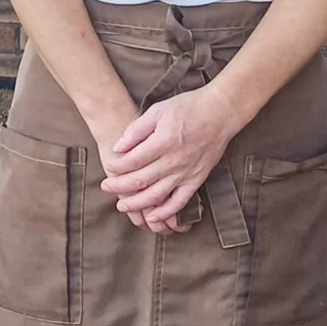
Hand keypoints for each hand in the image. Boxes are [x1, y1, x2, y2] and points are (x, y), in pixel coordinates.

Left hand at [100, 87, 241, 234]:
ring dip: (137, 203)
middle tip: (106, 187)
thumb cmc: (188, 107)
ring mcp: (186, 173)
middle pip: (140, 180)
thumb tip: (118, 147)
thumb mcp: (157, 111)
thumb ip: (136, 130)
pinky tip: (153, 218)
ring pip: (157, 195)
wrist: (220, 113)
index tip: (108, 168)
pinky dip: (166, 213)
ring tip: (122, 206)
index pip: (132, 161)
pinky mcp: (197, 180)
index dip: (116, 167)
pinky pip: (180, 201)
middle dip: (119, 187)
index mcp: (162, 142)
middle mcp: (173, 161)